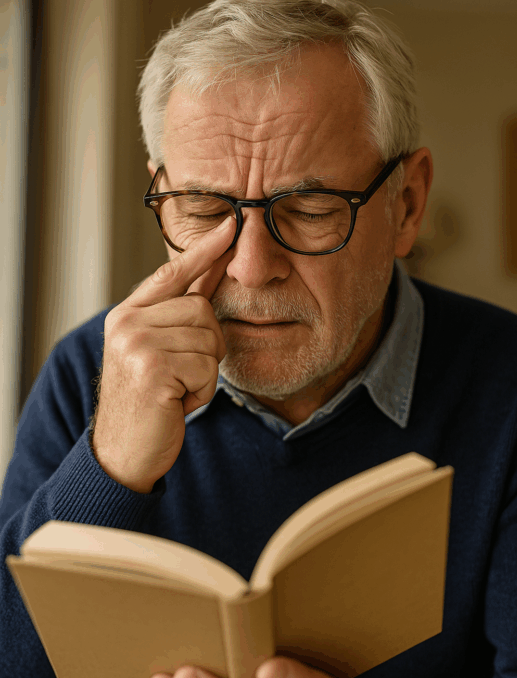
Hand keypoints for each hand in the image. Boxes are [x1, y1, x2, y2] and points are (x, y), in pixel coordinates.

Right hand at [91, 215, 235, 492]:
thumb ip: (179, 316)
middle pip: (203, 310)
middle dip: (207, 347)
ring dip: (204, 374)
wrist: (124, 452)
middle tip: (182, 375)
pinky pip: (207, 368)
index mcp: (128, 314)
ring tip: (177, 390)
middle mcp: (127, 322)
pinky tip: (177, 403)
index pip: (173, 273)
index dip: (205, 250)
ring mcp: (136, 344)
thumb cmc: (148, 402)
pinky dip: (202, 392)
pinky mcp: (152, 368)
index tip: (232, 225)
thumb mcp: (158, 352)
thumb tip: (212, 272)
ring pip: (209, 340)